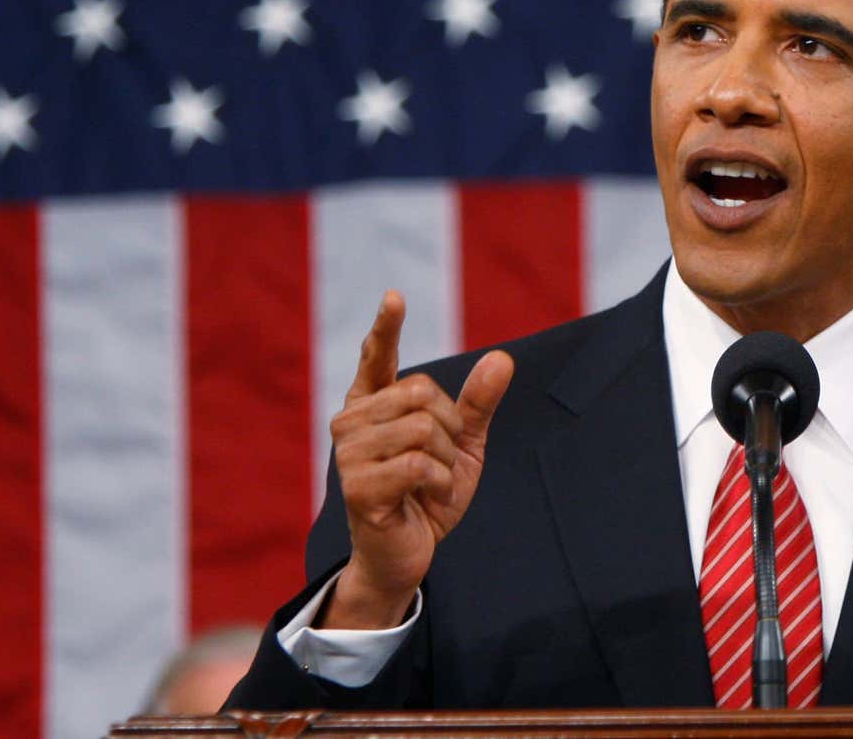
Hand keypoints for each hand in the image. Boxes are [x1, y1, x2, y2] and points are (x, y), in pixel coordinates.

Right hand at [321, 290, 513, 628]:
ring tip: (430, 484)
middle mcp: (351, 422)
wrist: (408, 554)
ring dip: (446, 460)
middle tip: (440, 463)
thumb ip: (478, 404)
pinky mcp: (356, 486)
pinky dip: (441, 483)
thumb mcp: (464, 446)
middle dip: (450, 428)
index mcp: (372, 405)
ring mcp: (349, 454)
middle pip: (420, 391)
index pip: (376, 357)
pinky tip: (428, 499)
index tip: (396, 297)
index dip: (386, 327)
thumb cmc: (429, 496)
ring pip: (423, 427)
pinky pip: (420, 463)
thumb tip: (503, 358)